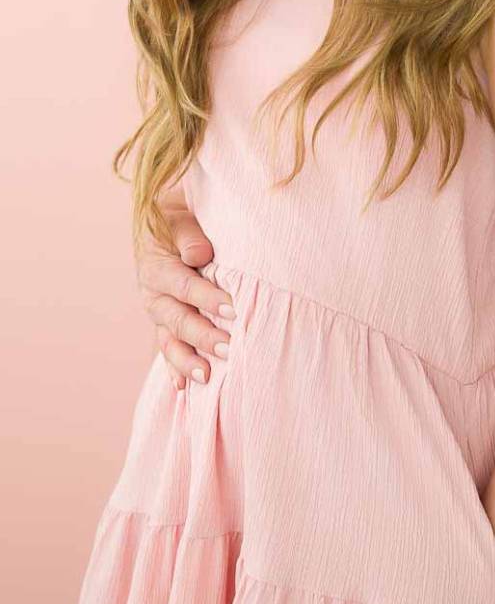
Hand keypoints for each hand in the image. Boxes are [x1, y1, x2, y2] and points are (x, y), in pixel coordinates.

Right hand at [136, 184, 234, 389]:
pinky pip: (168, 348)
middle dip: (203, 336)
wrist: (161, 218)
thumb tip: (199, 255)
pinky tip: (185, 388)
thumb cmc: (179, 214)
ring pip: (170, 340)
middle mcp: (153, 293)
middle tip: (230, 348)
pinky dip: (176, 368)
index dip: (206, 297)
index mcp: (156, 265)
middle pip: (178, 319)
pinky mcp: (164, 323)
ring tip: (207, 377)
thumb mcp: (180, 215)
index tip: (232, 307)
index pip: (183, 285)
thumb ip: (189, 234)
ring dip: (188, 360)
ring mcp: (158, 312)